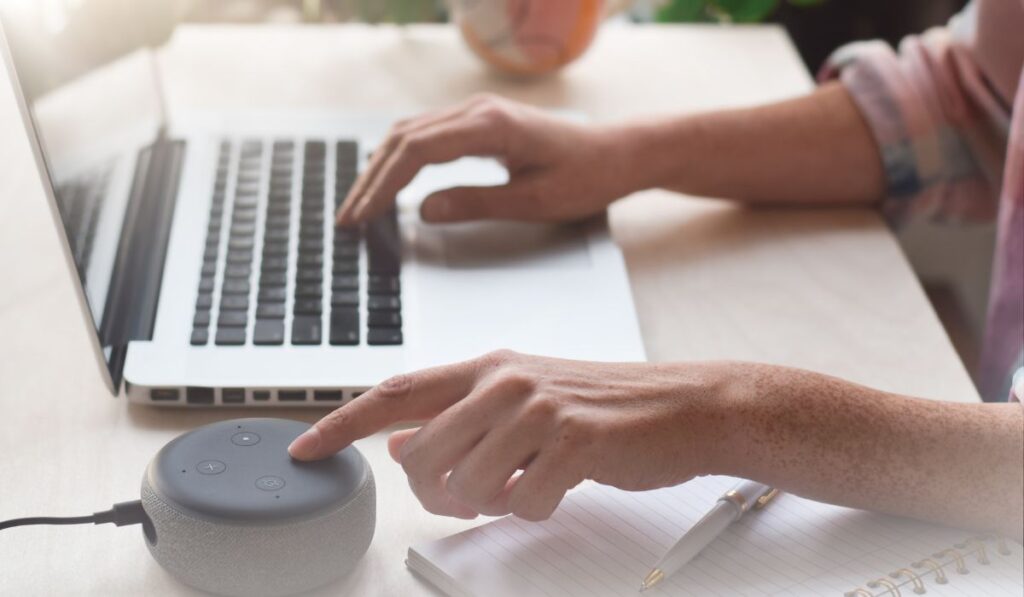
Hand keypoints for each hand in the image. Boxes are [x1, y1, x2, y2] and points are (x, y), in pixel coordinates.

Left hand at [289, 351, 730, 520]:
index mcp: (488, 367)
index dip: (342, 423)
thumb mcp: (524, 396)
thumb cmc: (603, 404)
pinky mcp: (572, 443)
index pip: (395, 392)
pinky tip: (557, 487)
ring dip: (487, 503)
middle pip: (422, 456)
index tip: (305, 449)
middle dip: (434, 493)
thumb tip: (404, 443)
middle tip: (469, 497)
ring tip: (521, 486)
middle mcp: (505, 381)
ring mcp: (538, 410)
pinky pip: (521, 503)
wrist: (682, 406)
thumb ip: (462, 416)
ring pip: (466, 485)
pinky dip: (533, 509)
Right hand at [336, 94, 640, 225]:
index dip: (384, 186)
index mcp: (491, 127)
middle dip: (371, 180)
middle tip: (348, 218)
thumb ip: (476, 204)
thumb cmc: (586, 177)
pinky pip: (428, 134)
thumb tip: (422, 211)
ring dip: (381, 168)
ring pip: (411, 133)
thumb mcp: (534, 202)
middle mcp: (478, 111)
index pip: (417, 151)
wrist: (618, 154)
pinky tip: (388, 180)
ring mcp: (477, 113)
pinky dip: (401, 158)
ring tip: (360, 204)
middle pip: (404, 139)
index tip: (364, 216)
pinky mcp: (480, 122)